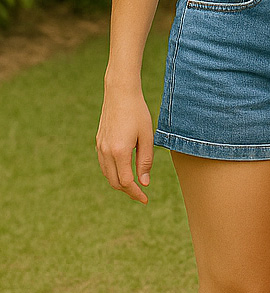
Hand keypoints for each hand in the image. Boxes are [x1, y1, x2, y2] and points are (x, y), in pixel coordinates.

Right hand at [96, 88, 154, 202]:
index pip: (127, 182)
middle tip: (142, 194)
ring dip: (120, 183)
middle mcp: (106, 151)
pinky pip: (104, 164)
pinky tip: (124, 171)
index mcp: (120, 151)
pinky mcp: (99, 142)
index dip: (136, 193)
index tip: (146, 199)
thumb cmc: (138, 113)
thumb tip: (144, 183)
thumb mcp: (147, 137)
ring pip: (107, 174)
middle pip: (115, 182)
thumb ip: (145, 161)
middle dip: (128, 191)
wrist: (120, 93)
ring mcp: (100, 146)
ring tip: (134, 185)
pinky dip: (113, 173)